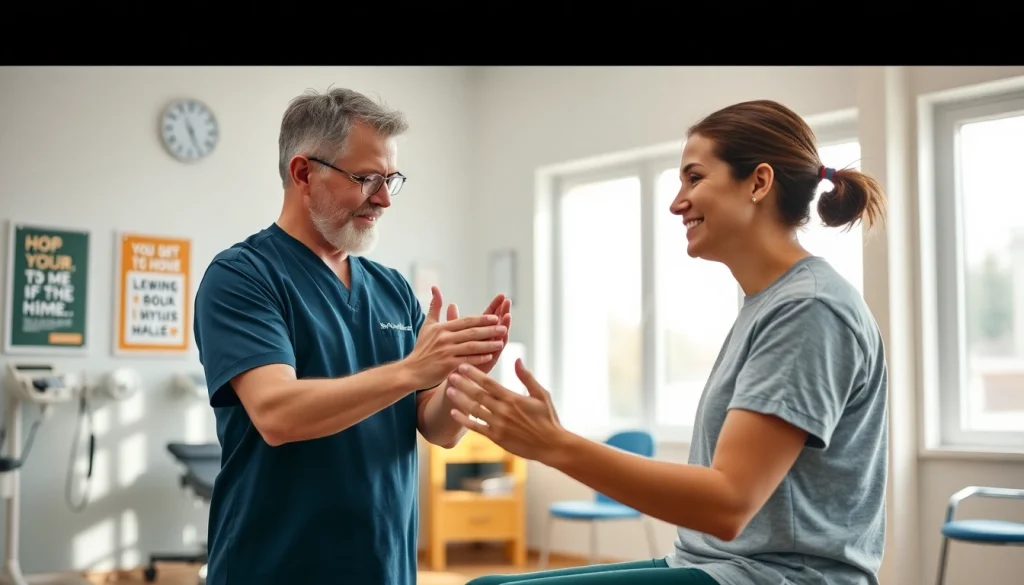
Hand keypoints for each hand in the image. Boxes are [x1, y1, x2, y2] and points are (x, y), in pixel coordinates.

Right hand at [403, 286, 506, 388]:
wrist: (411, 371)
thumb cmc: (422, 348)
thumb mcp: (427, 325)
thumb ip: (434, 307)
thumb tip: (435, 287)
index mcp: (442, 328)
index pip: (466, 321)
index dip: (481, 319)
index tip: (496, 317)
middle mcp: (444, 338)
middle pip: (471, 332)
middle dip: (489, 329)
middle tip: (504, 327)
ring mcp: (446, 352)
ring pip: (471, 346)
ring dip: (488, 344)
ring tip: (501, 342)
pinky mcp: (446, 365)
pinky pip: (466, 360)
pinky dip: (478, 358)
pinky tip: (490, 356)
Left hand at [444, 359, 565, 461]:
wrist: (551, 445)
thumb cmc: (548, 418)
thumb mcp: (541, 394)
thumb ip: (526, 377)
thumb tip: (517, 359)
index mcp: (513, 398)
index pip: (488, 383)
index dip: (474, 374)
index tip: (463, 366)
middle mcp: (503, 411)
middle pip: (477, 395)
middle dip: (462, 384)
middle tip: (450, 375)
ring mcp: (498, 425)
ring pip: (474, 410)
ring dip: (460, 400)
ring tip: (448, 391)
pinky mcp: (496, 438)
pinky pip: (476, 428)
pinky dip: (464, 420)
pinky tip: (454, 413)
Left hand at [450, 293, 511, 375]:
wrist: (453, 377)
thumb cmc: (453, 356)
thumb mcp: (452, 336)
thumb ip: (453, 321)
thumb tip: (451, 304)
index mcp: (479, 332)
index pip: (489, 316)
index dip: (495, 306)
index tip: (501, 295)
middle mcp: (487, 340)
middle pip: (497, 323)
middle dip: (503, 312)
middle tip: (508, 301)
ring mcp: (489, 350)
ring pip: (500, 335)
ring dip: (504, 325)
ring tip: (508, 314)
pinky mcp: (489, 361)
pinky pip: (497, 350)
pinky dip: (502, 341)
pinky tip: (504, 334)